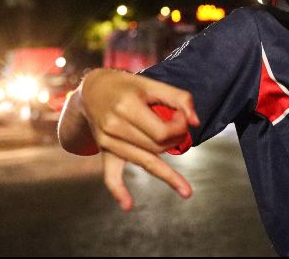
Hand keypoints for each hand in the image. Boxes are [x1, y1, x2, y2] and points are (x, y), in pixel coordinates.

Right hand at [79, 69, 199, 210]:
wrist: (92, 91)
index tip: (182, 117)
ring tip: (185, 187)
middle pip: (156, 147)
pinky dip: (119, 191)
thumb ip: (179, 98)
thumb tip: (195, 122)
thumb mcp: (153, 84)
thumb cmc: (128, 86)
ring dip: (166, 171)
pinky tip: (128, 205)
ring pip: (144, 162)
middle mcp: (114, 126)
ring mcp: (107, 142)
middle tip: (180, 130)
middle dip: (175, 142)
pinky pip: (110, 175)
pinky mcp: (105, 151)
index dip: (179, 128)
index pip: (162, 131)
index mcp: (127, 107)